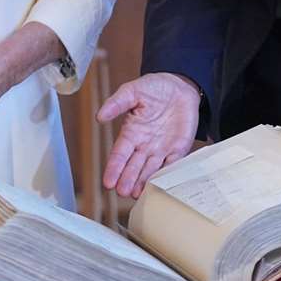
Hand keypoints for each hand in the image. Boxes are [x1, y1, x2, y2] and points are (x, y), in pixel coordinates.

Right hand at [97, 73, 202, 197]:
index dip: (114, 168)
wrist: (180, 85)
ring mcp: (161, 149)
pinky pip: (172, 164)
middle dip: (127, 180)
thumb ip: (116, 103)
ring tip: (136, 195)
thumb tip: (100, 116)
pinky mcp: (178, 149)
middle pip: (133, 167)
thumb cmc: (154, 87)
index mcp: (131, 133)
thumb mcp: (132, 91)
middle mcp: (144, 145)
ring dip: (143, 183)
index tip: (108, 182)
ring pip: (150, 170)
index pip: (120, 154)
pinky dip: (165, 175)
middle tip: (122, 192)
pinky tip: (159, 187)